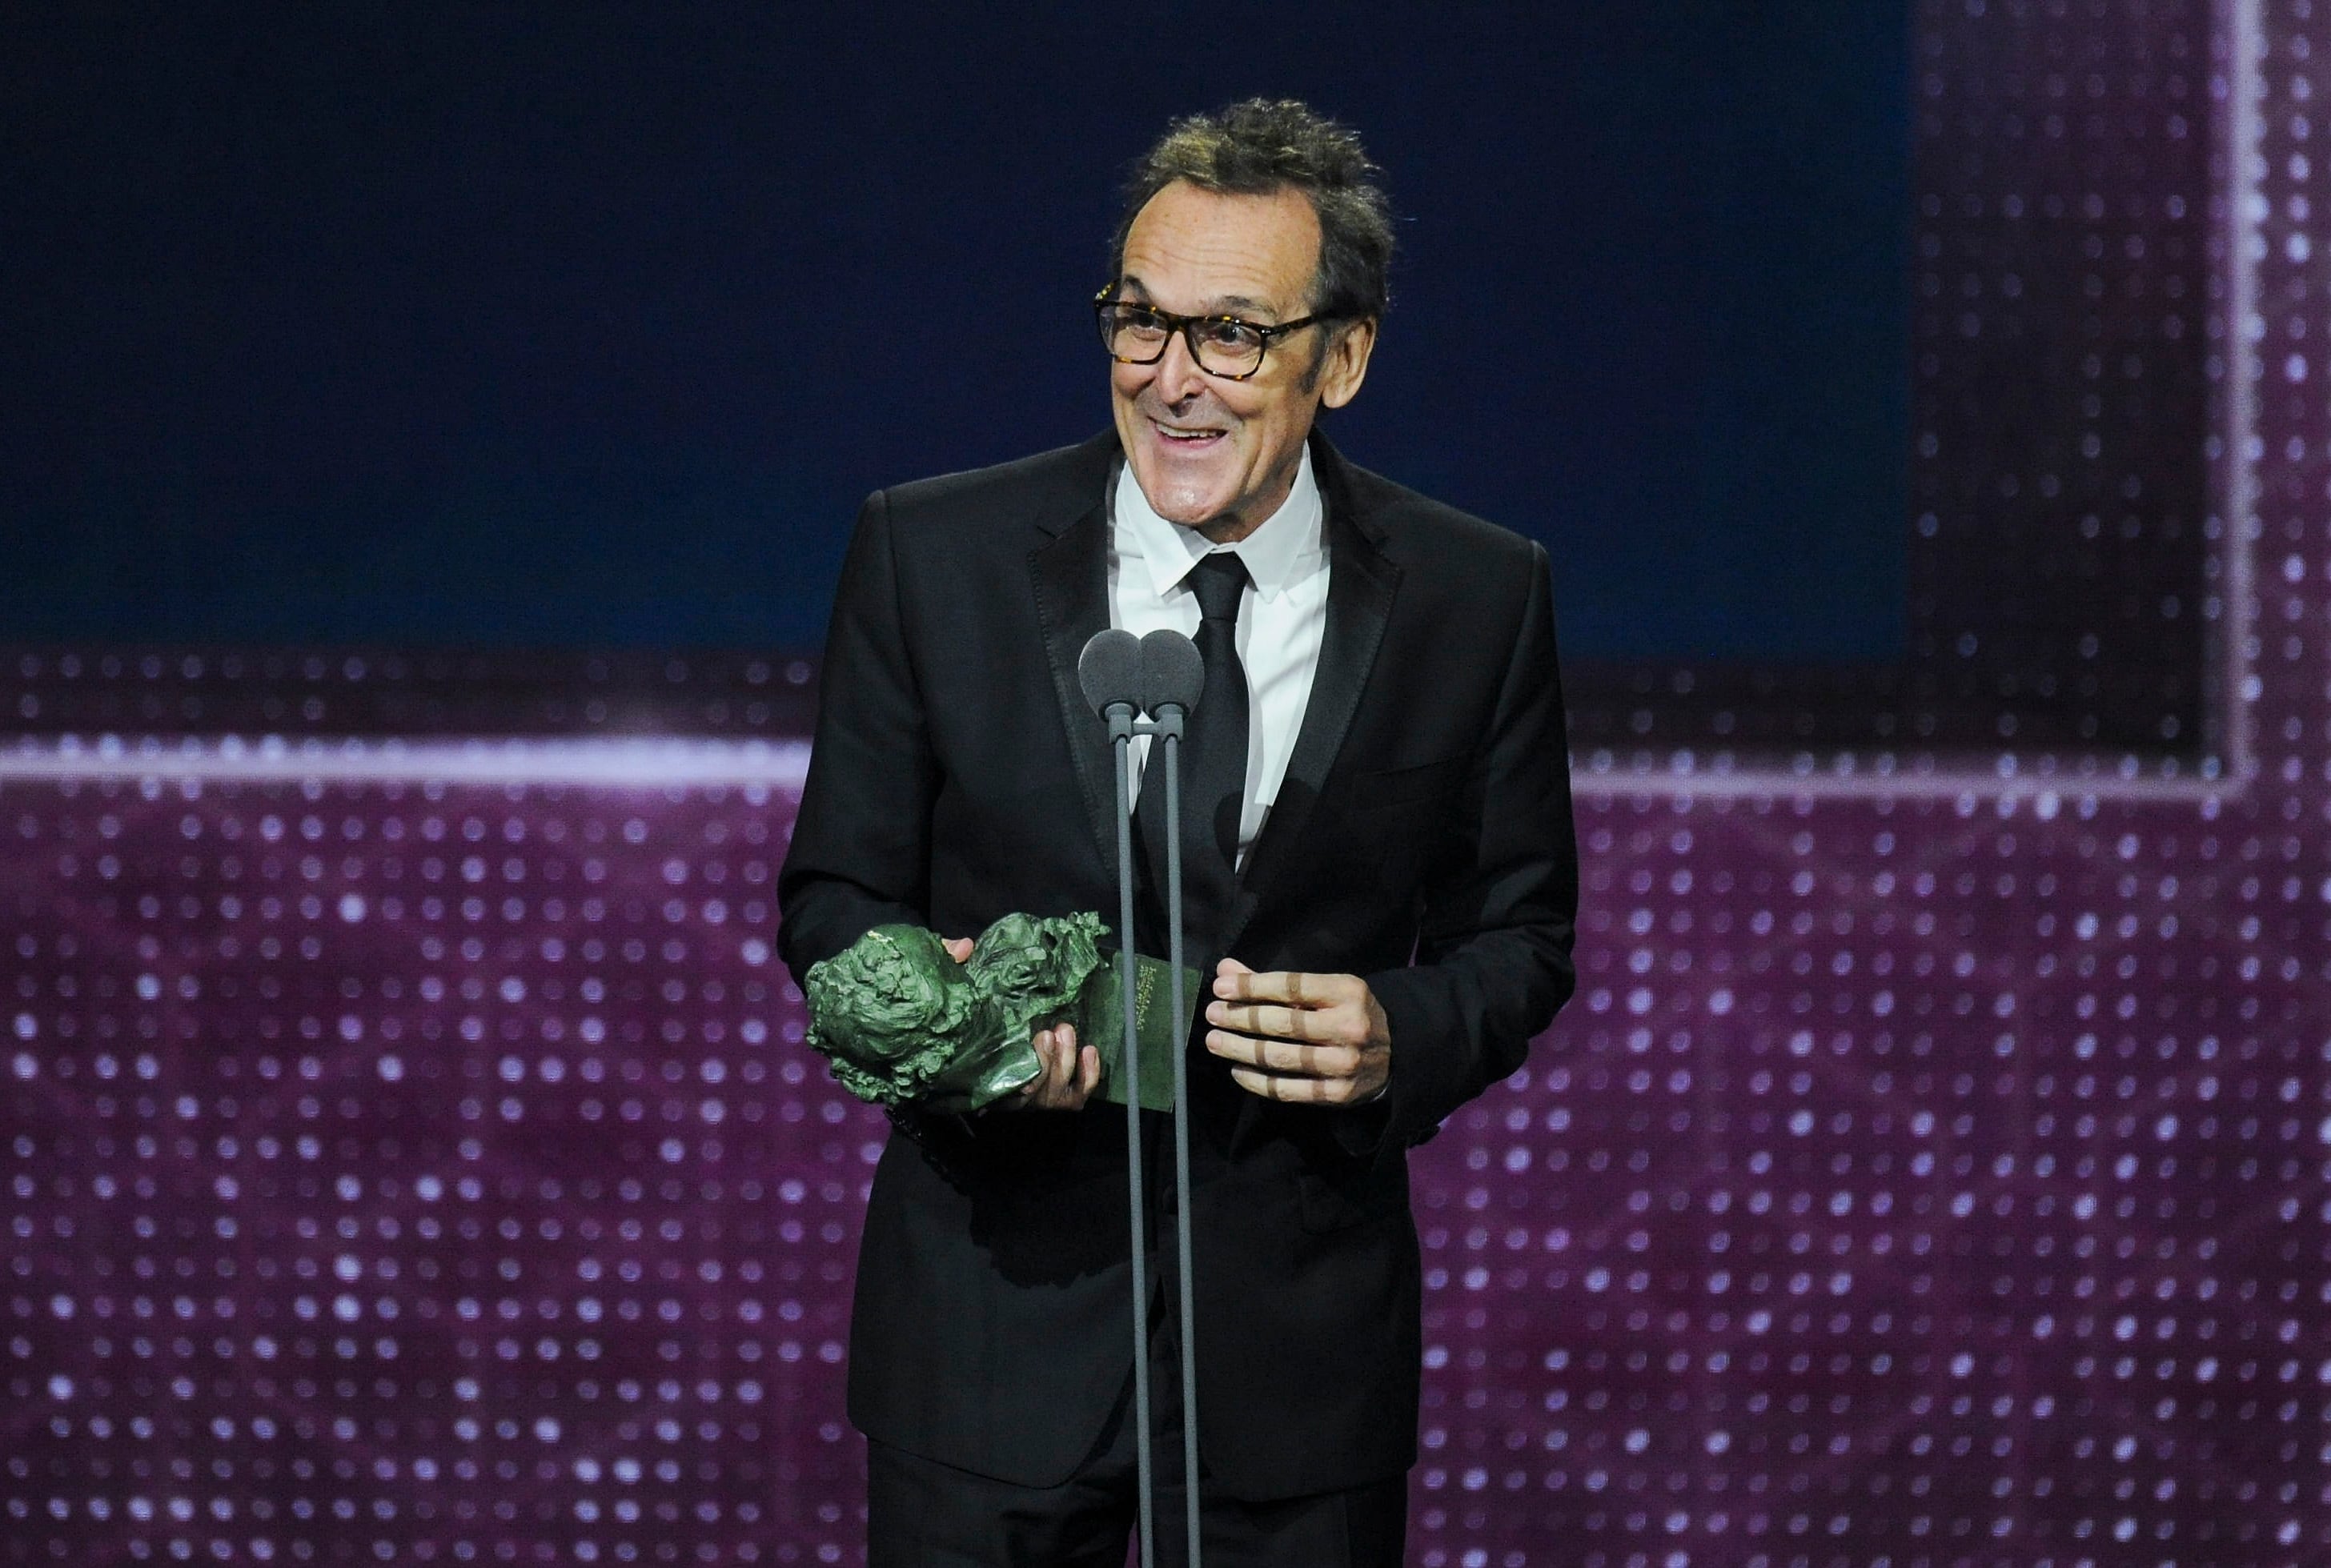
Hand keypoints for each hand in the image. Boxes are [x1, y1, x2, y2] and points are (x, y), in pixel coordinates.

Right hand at [941, 937, 1101, 1111]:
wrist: (996, 1026)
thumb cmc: (972, 1006)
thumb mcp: (959, 984)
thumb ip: (955, 965)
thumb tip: (964, 947)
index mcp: (977, 1074)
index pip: (991, 1088)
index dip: (1011, 1078)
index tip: (1021, 1051)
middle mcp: (1005, 1093)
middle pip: (1029, 1094)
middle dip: (1044, 1063)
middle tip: (1050, 1033)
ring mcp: (1034, 1097)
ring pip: (1052, 1095)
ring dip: (1063, 1062)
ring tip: (1065, 1031)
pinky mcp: (1058, 1095)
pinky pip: (1076, 1096)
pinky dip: (1087, 1076)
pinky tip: (1088, 1051)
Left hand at [1204, 958, 1389, 1105]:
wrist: (1396, 1054)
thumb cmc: (1348, 1013)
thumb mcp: (1323, 990)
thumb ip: (1273, 983)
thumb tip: (1226, 969)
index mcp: (1348, 992)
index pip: (1291, 986)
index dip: (1251, 986)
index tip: (1220, 987)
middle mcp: (1349, 1027)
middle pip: (1283, 1023)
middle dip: (1240, 1017)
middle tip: (1212, 1014)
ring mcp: (1344, 1064)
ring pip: (1280, 1057)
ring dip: (1240, 1049)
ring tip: (1215, 1041)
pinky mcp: (1338, 1094)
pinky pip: (1288, 1090)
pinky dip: (1257, 1081)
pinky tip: (1237, 1070)